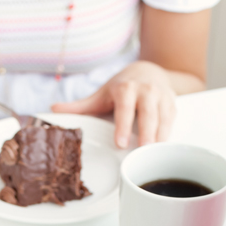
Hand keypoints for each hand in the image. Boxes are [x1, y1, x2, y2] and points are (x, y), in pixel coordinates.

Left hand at [51, 61, 176, 147]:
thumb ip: (79, 106)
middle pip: (148, 113)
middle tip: (143, 150)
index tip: (120, 143)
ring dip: (161, 135)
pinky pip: (172, 119)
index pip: (125, 108)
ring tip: (155, 153)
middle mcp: (146, 90)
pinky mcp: (172, 103)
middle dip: (147, 132)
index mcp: (126, 88)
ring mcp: (162, 96)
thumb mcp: (100, 95)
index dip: (123, 126)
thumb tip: (53, 110)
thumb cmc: (122, 87)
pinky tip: (164, 148)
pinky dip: (169, 133)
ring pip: (163, 117)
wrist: (148, 71)